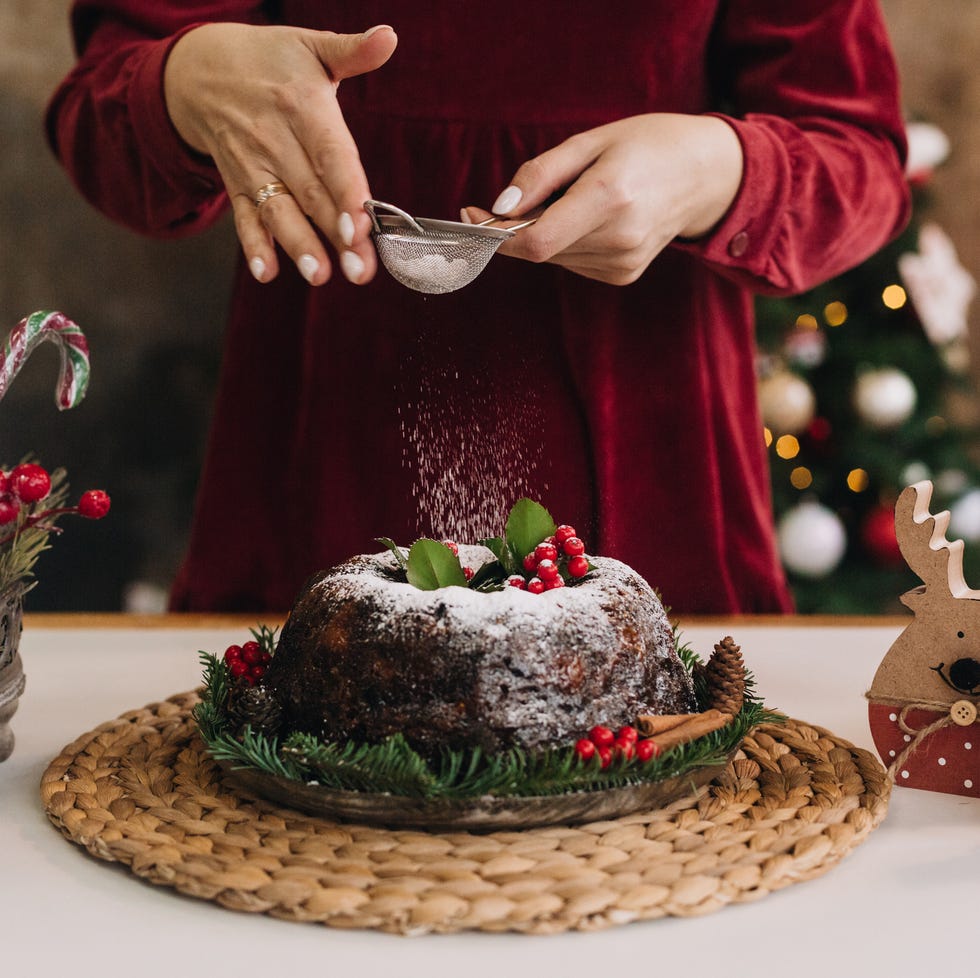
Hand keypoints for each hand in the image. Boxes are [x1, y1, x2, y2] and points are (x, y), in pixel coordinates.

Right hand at [164, 23, 397, 284]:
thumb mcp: (309, 46)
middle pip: (312, 194)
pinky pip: (244, 218)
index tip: (361, 223)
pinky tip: (266, 272)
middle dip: (336, 235)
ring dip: (299, 246)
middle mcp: (275, 140)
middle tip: (361, 271)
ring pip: (280, 211)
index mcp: (303, 107)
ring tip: (320, 276)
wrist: (197, 70)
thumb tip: (390, 37)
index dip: (346, 191)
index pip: (330, 155)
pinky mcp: (237, 185)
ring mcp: (253, 167)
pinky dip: (253, 245)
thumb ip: (351, 51)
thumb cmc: (269, 61)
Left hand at [462, 114, 742, 285]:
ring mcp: (623, 263)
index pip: (535, 242)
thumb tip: (498, 208)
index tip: (472, 214)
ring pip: (553, 258)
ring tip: (577, 199)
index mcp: (608, 198)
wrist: (705, 174)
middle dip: (518, 227)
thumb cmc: (646, 146)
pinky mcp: (623, 276)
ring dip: (546, 233)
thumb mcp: (590, 141)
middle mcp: (618, 239)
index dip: (496, 235)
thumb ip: (539, 174)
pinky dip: (568, 243)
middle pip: (539, 250)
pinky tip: (593, 219)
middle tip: (525, 196)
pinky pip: (572, 263)